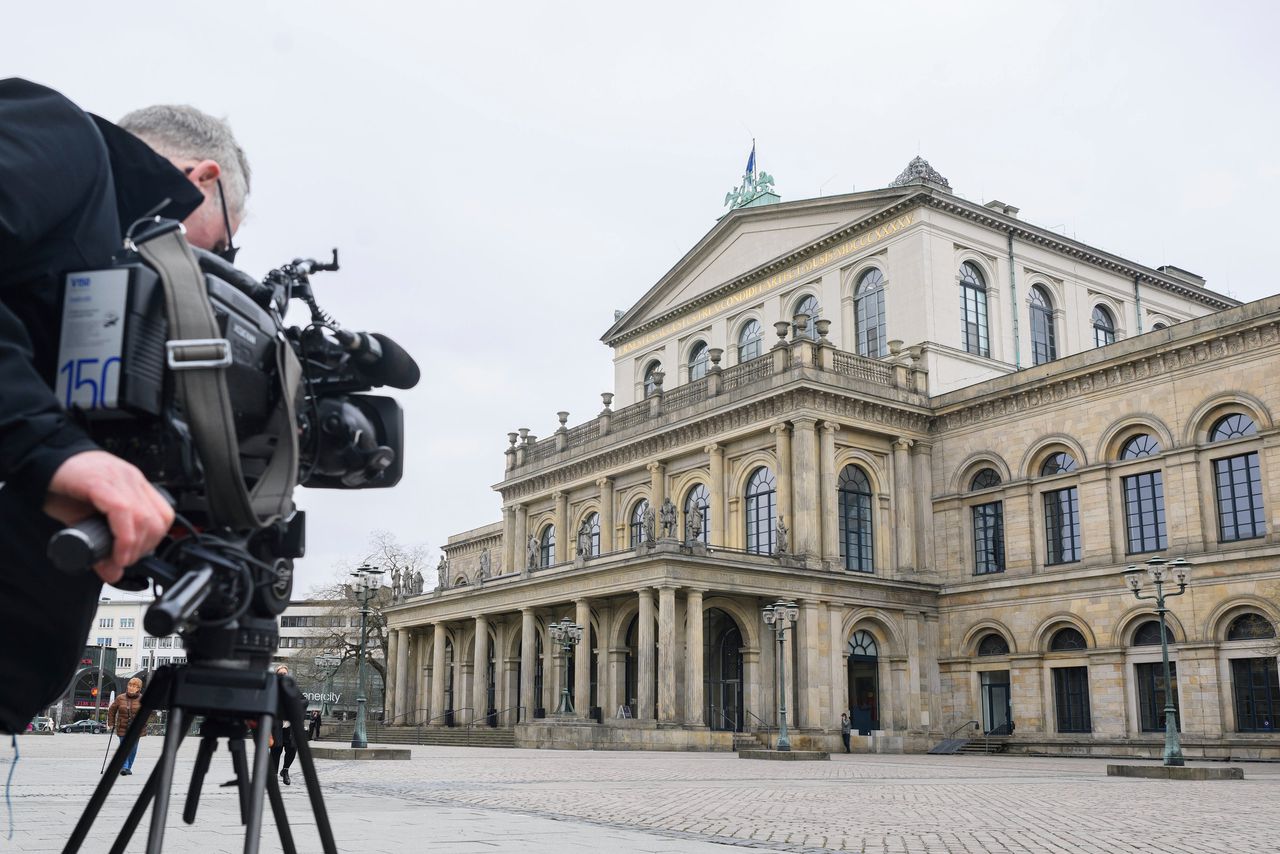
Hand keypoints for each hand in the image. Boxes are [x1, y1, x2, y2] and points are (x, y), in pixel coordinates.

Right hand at [44, 450, 173, 583]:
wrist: (38, 461)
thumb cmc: (62, 486)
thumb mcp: (87, 518)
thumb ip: (102, 543)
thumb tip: (114, 573)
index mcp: (134, 486)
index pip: (163, 516)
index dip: (153, 541)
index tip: (134, 556)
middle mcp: (131, 480)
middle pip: (157, 520)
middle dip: (144, 548)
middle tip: (123, 560)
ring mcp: (118, 478)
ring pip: (144, 517)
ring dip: (134, 547)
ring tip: (117, 558)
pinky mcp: (100, 481)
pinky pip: (122, 510)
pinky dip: (123, 537)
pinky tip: (116, 551)